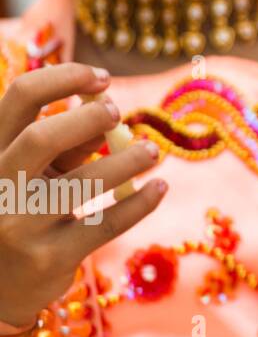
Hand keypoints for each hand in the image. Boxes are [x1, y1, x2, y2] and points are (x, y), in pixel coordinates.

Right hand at [0, 64, 165, 329]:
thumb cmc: (23, 212)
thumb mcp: (35, 174)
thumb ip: (65, 146)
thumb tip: (108, 113)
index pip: (19, 98)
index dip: (64, 78)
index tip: (101, 78)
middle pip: (40, 138)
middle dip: (87, 118)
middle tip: (119, 113)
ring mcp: (19, 225)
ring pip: (83, 183)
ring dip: (127, 160)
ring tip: (153, 152)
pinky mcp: (50, 258)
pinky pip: (108, 222)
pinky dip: (141, 202)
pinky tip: (159, 187)